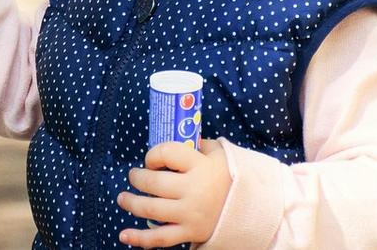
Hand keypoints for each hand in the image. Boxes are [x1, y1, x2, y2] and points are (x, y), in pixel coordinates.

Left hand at [116, 139, 231, 247]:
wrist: (254, 211)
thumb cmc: (232, 178)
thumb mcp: (221, 155)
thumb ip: (200, 145)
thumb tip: (181, 137)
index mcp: (201, 166)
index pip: (166, 153)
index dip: (153, 154)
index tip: (152, 160)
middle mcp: (194, 190)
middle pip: (154, 183)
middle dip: (137, 178)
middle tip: (133, 176)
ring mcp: (191, 214)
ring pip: (151, 209)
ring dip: (131, 203)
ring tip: (122, 198)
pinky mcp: (190, 233)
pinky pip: (160, 238)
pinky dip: (139, 238)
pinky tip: (124, 235)